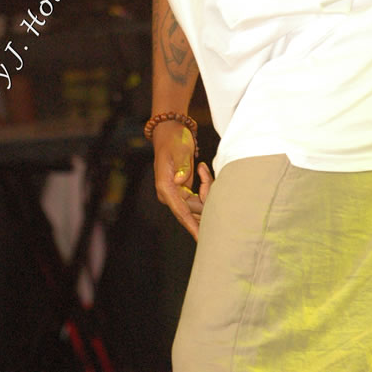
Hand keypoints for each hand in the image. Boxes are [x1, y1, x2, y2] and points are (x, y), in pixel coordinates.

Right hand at [152, 120, 212, 240]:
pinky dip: (205, 188)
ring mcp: (176, 194)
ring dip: (205, 191)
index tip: (201, 240)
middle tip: (206, 177)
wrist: (170, 131)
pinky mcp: (183, 190)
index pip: (181, 212)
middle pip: (191, 210)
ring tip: (203, 169)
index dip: (192, 226)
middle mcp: (169, 194)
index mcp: (165, 187)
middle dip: (204, 200)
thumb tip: (181, 182)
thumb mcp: (180, 150)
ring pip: (197, 205)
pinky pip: (198, 198)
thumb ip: (182, 166)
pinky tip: (202, 171)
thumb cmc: (174, 140)